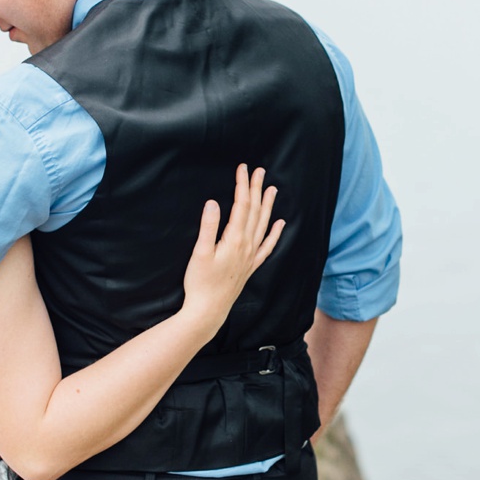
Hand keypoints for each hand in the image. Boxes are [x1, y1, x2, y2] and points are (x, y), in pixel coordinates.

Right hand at [180, 164, 284, 329]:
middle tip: (259, 170)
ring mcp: (251, 256)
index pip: (242, 205)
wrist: (208, 311)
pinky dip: (275, 233)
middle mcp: (247, 246)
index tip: (243, 168)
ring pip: (263, 225)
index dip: (243, 185)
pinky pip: (267, 246)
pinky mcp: (250, 266)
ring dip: (267, 206)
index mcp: (234, 239)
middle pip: (254, 211)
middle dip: (256, 189)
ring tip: (272, 188)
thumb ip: (208, 227)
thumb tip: (212, 203)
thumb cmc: (200, 283)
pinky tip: (280, 223)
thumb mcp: (200, 253)